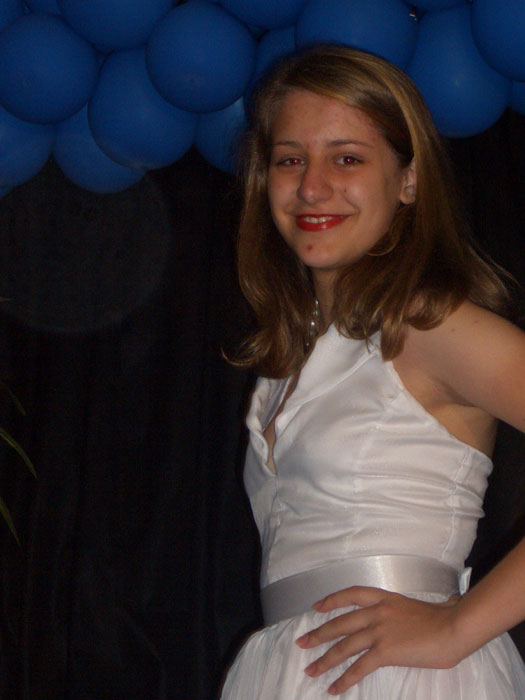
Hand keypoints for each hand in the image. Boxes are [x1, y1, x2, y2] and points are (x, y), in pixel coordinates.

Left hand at [295, 586, 464, 694]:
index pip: (352, 594)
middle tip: (302, 643)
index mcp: (386, 598)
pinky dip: (344, 679)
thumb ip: (419, 607)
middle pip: (340, 622)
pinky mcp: (384, 651)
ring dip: (325, 659)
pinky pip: (358, 667)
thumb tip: (438, 604)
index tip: (317, 607)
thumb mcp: (428, 606)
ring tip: (310, 670)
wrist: (453, 627)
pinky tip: (334, 688)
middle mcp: (377, 612)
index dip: (332, 600)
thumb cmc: (447, 618)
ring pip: (344, 646)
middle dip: (319, 634)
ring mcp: (379, 631)